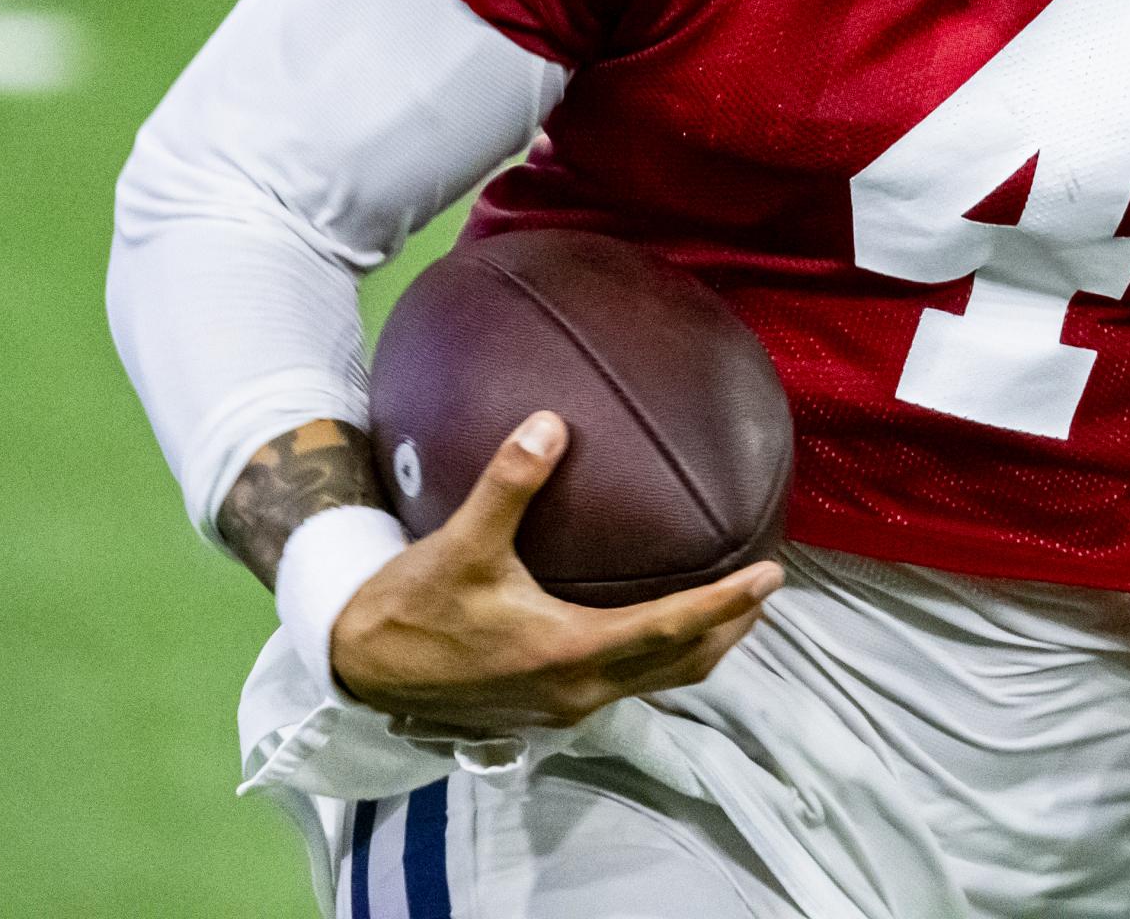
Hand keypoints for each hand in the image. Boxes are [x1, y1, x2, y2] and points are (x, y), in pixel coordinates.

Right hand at [329, 411, 780, 732]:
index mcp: (571, 651)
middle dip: (731, 627)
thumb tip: (551, 422)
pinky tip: (654, 624)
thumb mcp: (461, 541)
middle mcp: (579, 690)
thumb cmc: (412, 606)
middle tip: (765, 585)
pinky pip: (627, 685)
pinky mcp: (547, 707)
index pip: (673, 629)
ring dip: (699, 646)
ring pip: (657, 682)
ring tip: (729, 605)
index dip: (728, 603)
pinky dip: (659, 658)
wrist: (358, 667)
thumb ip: (511, 482)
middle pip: (682, 665)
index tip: (772, 574)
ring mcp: (564, 707)